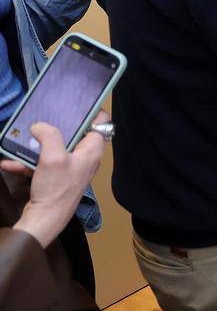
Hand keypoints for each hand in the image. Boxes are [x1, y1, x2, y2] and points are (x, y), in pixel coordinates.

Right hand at [4, 112, 108, 248]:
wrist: (44, 220)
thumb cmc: (55, 190)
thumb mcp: (53, 157)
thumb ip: (49, 135)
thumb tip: (40, 126)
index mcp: (92, 151)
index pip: (100, 123)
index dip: (90, 111)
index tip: (75, 103)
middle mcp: (84, 158)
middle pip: (73, 133)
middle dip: (55, 126)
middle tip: (42, 118)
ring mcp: (69, 168)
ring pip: (53, 148)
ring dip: (35, 146)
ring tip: (20, 140)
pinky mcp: (55, 178)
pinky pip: (41, 164)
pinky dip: (26, 162)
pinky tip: (10, 162)